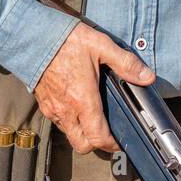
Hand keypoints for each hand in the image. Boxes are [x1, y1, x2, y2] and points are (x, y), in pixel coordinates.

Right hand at [34, 22, 155, 153]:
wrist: (33, 35)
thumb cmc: (64, 40)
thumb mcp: (101, 46)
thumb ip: (125, 63)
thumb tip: (147, 77)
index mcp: (83, 100)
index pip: (98, 138)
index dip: (111, 144)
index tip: (119, 140)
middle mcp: (66, 110)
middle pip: (81, 145)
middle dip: (95, 143)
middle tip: (106, 132)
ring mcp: (52, 108)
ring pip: (69, 134)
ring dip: (81, 131)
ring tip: (92, 116)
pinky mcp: (43, 104)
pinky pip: (58, 122)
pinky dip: (69, 120)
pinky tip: (76, 104)